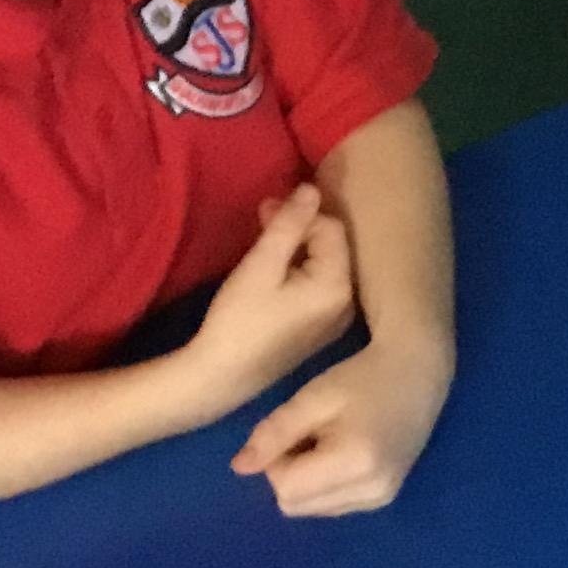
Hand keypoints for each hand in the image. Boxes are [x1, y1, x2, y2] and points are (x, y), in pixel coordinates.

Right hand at [184, 185, 356, 410]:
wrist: (220, 378)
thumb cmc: (238, 320)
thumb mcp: (261, 266)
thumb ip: (288, 225)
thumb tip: (311, 189)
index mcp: (338, 286)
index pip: (331, 228)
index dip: (299, 214)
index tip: (264, 211)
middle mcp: (348, 304)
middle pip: (332, 245)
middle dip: (299, 229)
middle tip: (262, 221)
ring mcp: (336, 319)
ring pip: (325, 264)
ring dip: (297, 248)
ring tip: (264, 245)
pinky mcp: (320, 329)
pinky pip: (319, 285)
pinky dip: (299, 270)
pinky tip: (273, 272)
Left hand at [230, 333, 452, 516]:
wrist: (419, 374)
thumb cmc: (362, 378)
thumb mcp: (312, 398)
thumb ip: (273, 433)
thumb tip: (238, 468)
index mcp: (354, 463)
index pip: (284, 487)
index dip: (276, 459)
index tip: (295, 428)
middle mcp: (371, 491)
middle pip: (294, 505)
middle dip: (289, 473)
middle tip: (309, 434)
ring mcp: (380, 499)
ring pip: (311, 509)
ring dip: (306, 480)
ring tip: (329, 441)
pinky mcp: (383, 499)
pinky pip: (332, 506)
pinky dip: (325, 484)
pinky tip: (343, 452)